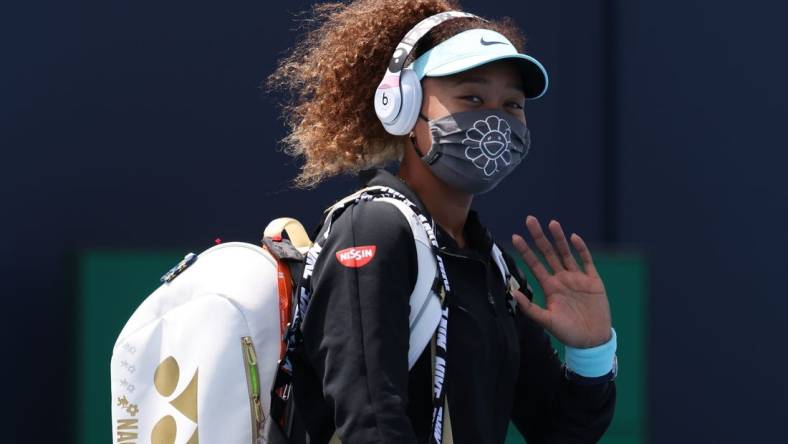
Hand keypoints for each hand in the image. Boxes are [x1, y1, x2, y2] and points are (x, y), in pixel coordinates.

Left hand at [510, 216, 611, 347]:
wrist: (592, 341)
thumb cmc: (568, 333)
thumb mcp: (546, 321)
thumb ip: (530, 308)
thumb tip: (512, 294)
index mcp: (550, 287)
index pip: (534, 264)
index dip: (525, 251)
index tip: (515, 236)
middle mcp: (562, 279)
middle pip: (548, 253)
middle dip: (539, 237)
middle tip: (529, 219)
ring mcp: (577, 279)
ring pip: (566, 253)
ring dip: (559, 239)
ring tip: (552, 223)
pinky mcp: (593, 281)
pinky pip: (587, 262)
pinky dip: (581, 250)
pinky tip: (574, 238)